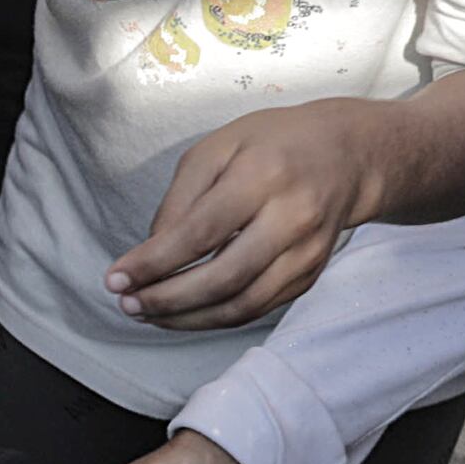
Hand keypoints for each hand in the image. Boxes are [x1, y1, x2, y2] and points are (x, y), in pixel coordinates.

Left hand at [110, 99, 403, 329]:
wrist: (349, 154)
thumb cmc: (273, 144)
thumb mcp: (217, 147)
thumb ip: (180, 199)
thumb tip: (151, 255)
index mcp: (263, 176)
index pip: (200, 233)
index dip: (154, 264)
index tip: (115, 280)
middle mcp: (292, 217)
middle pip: (223, 278)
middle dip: (167, 300)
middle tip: (127, 305)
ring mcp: (307, 252)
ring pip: (242, 305)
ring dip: (188, 319)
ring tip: (148, 314)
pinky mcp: (310, 274)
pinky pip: (257, 308)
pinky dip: (215, 317)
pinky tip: (184, 312)